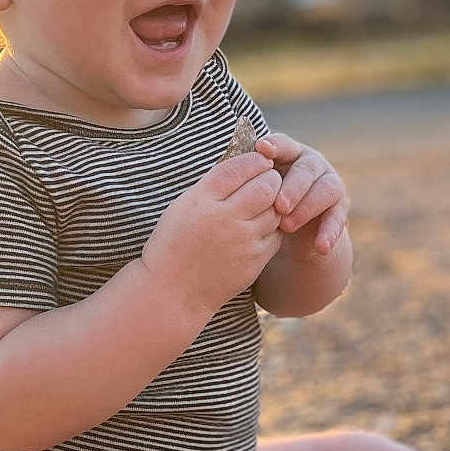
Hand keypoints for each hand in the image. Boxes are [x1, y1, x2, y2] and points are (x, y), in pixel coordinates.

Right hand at [142, 149, 284, 315]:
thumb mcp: (184, 205)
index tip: (261, 159)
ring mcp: (242, 241)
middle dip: (272, 179)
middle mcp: (224, 218)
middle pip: (266, 186)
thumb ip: (213, 185)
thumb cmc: (175, 243)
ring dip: (275, 204)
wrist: (173, 291)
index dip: (255, 160)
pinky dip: (273, 228)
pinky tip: (261, 227)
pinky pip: (276, 235)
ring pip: (275, 211)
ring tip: (264, 204)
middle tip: (270, 179)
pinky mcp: (255, 260)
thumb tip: (245, 164)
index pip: (239, 167)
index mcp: (202, 199)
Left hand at [255, 133, 348, 255]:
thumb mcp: (255, 192)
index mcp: (289, 154)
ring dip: (307, 208)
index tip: (262, 149)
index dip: (275, 145)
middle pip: (306, 168)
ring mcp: (329, 183)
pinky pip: (338, 218)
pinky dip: (330, 233)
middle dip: (293, 187)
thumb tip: (224, 173)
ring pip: (326, 189)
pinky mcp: (339, 208)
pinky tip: (320, 247)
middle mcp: (312, 164)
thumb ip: (247, 181)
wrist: (292, 233)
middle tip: (278, 206)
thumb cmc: (264, 205)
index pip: (284, 144)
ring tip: (287, 226)